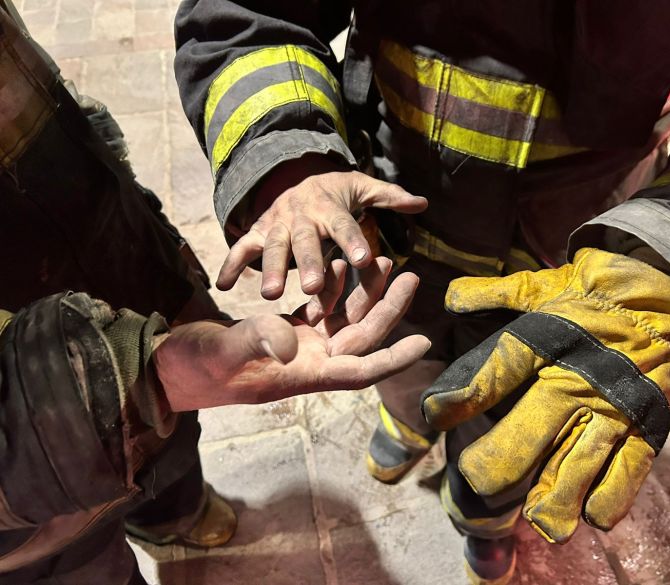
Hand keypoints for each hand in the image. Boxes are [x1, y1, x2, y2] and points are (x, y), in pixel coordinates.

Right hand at [155, 257, 429, 410]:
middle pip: (360, 336)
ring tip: (382, 261)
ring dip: (364, 293)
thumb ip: (256, 341)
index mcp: (301, 374)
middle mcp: (308, 363)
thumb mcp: (222, 352)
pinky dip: (333, 290)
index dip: (393, 357)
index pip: (360, 371)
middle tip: (411, 277)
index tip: (424, 341)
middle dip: (387, 308)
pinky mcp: (285, 334)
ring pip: (344, 320)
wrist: (168, 366)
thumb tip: (290, 340)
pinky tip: (340, 266)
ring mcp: (298, 348)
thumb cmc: (193, 366)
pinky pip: (321, 311)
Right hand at [217, 157, 426, 298]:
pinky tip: (222, 285)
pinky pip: (242, 249)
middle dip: (309, 264)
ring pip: (273, 247)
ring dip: (271, 270)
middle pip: (306, 241)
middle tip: (314, 288)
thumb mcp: (362, 186)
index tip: (366, 260)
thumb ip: (390, 197)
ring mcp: (276, 224)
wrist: (294, 174)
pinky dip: (231, 264)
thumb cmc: (335, 191)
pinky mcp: (257, 232)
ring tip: (271, 295)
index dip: (354, 241)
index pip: (345, 226)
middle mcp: (302, 216)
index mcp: (330, 208)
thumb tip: (422, 201)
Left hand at [421, 248, 669, 542]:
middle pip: (529, 433)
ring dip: (552, 499)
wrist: (669, 296)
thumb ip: (496, 294)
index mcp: (548, 339)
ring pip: (577, 465)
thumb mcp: (543, 286)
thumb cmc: (595, 294)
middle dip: (496, 465)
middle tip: (475, 481)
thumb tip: (451, 296)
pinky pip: (629, 472)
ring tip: (534, 520)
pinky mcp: (648, 426)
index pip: (497, 370)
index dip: (461, 397)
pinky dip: (609, 499)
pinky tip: (591, 516)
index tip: (434, 416)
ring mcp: (614, 407)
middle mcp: (577, 379)